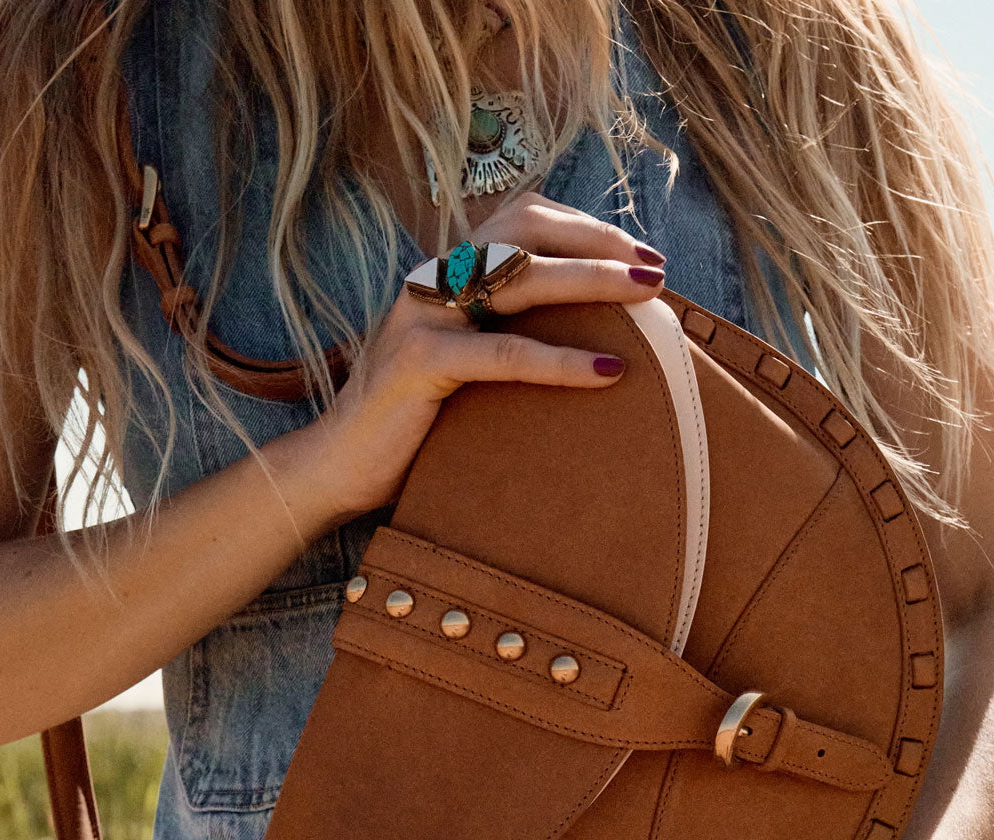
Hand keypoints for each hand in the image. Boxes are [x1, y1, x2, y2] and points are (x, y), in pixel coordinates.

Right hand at [279, 190, 667, 532]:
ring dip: (593, 280)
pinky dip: (560, 361)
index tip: (639, 255)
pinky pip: (503, 354)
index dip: (585, 226)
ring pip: (521, 279)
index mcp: (445, 275)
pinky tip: (607, 372)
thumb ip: (503, 336)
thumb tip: (593, 341)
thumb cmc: (410, 424)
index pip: (522, 219)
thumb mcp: (463, 367)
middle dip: (600, 241)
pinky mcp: (419, 364)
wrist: (337, 467)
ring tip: (646, 296)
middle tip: (656, 271)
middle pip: (527, 230)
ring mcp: (423, 318)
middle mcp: (432, 281)